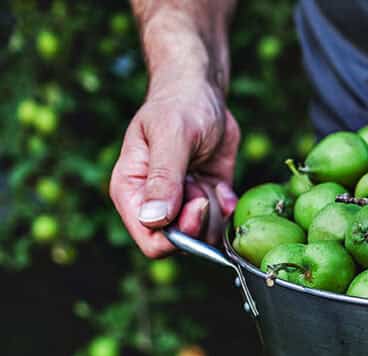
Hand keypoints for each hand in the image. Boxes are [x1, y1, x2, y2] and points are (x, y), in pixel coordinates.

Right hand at [110, 78, 239, 257]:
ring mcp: (182, 204)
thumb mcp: (172, 137)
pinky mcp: (207, 199)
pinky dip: (228, 204)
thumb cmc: (179, 106)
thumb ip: (164, 178)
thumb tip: (154, 219)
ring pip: (205, 236)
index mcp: (132, 192)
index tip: (196, 203)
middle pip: (182, 243)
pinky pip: (222, 221)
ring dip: (215, 211)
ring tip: (206, 179)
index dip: (177, 234)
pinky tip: (221, 182)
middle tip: (203, 189)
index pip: (150, 240)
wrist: (202, 92)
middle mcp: (154, 204)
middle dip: (200, 221)